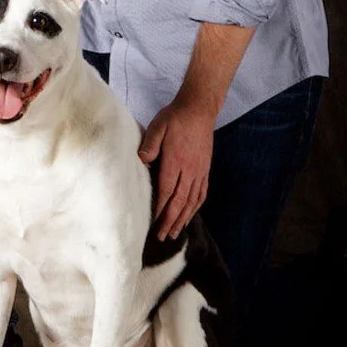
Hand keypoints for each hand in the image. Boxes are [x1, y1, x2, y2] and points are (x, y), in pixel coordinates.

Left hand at [137, 101, 214, 239]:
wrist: (199, 109)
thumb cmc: (175, 117)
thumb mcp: (158, 126)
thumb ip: (150, 144)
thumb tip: (141, 160)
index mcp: (176, 161)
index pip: (167, 191)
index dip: (161, 209)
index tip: (154, 224)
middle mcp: (190, 170)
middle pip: (180, 201)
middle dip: (170, 221)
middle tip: (163, 237)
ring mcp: (199, 171)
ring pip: (192, 200)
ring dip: (183, 218)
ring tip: (176, 233)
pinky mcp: (205, 169)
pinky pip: (201, 192)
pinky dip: (196, 207)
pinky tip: (190, 214)